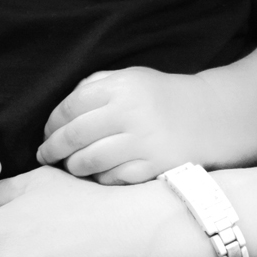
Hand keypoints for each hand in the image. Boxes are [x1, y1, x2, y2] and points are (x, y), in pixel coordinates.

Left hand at [37, 66, 205, 182]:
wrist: (210, 116)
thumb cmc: (160, 97)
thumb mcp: (131, 78)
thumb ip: (95, 85)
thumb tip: (60, 113)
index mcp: (122, 86)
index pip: (70, 107)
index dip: (51, 124)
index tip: (47, 134)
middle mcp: (131, 112)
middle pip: (73, 136)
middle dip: (52, 149)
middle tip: (46, 155)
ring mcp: (143, 141)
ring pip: (87, 161)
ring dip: (72, 166)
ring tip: (72, 165)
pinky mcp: (153, 166)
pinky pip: (111, 179)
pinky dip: (99, 178)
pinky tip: (100, 173)